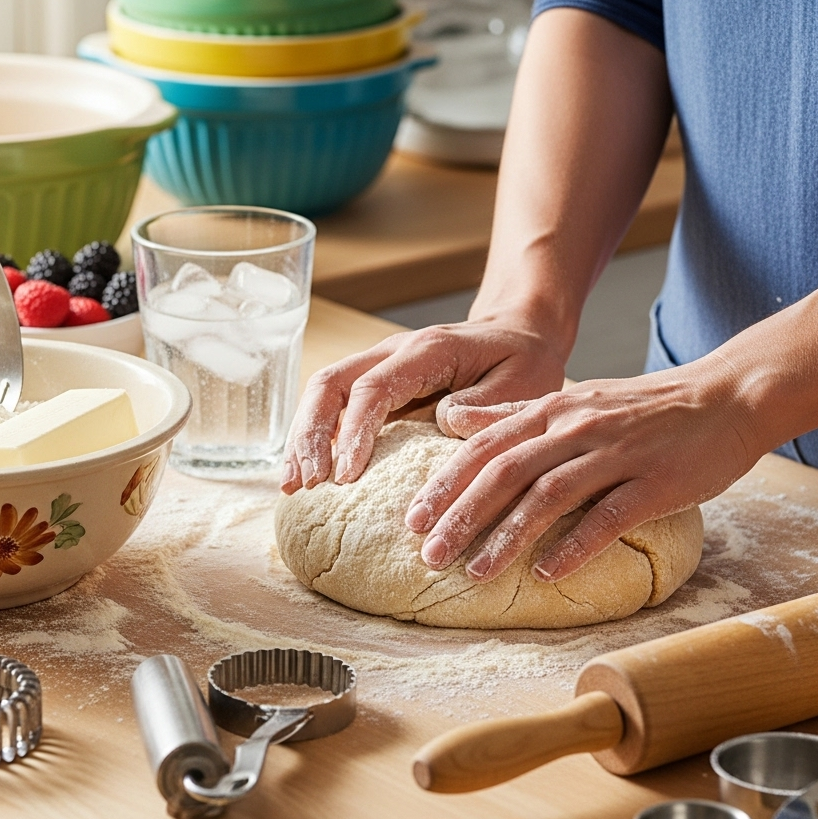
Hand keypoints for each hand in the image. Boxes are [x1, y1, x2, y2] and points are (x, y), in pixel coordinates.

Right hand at [280, 315, 569, 493]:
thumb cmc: (525, 361)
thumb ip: (486, 405)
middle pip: (331, 383)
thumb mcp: (524, 382)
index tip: (346, 477)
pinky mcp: (376, 385)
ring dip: (303, 438)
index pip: (375, 387)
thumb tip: (441, 423)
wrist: (519, 333)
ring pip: (323, 392)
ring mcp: (379, 366)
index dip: (354, 431)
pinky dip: (315, 439)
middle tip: (306, 483)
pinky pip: (334, 406)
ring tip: (292, 486)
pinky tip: (304, 475)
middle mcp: (393, 352)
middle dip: (311, 434)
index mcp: (428, 350)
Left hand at [404, 359, 762, 583]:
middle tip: (428, 555)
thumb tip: (450, 417)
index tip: (411, 520)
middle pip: (505, 472)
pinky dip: (574, 545)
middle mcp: (576, 427)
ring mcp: (616, 453)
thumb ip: (512, 413)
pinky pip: (608, 515)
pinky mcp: (655, 481)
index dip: (444, 484)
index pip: (483, 446)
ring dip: (507, 537)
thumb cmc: (644, 407)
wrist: (728, 395)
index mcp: (552, 409)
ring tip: (474, 573)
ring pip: (548, 494)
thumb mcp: (573, 399)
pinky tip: (546, 574)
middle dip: (461, 515)